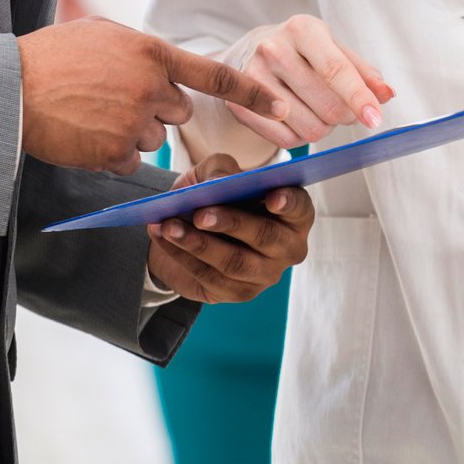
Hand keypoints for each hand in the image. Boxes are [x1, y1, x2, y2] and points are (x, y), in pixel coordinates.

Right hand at [18, 18, 285, 175]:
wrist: (11, 88)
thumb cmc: (52, 55)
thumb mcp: (103, 33)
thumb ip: (141, 49)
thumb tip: (163, 66)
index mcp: (152, 52)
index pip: (214, 76)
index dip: (252, 93)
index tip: (283, 107)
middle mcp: (150, 88)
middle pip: (179, 111)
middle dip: (156, 108)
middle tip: (115, 98)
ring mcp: (134, 122)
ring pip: (154, 137)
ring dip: (131, 131)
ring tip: (92, 113)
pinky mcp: (115, 153)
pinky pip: (131, 161)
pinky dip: (113, 153)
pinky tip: (86, 135)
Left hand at [147, 153, 313, 302]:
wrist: (191, 229)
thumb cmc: (216, 195)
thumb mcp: (215, 173)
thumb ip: (221, 170)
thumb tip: (220, 181)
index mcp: (294, 214)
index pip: (300, 208)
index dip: (289, 203)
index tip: (272, 197)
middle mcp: (288, 247)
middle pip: (266, 237)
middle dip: (231, 223)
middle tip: (200, 213)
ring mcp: (266, 274)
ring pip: (234, 261)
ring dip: (197, 243)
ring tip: (169, 224)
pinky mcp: (240, 293)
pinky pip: (209, 277)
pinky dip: (182, 255)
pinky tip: (163, 237)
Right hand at [223, 15, 394, 146]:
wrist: (250, 53)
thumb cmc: (301, 51)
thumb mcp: (333, 49)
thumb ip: (363, 72)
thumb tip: (386, 94)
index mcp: (302, 29)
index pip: (336, 70)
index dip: (359, 98)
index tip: (375, 119)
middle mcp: (274, 49)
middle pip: (328, 106)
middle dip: (345, 116)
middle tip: (343, 109)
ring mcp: (253, 77)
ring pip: (310, 128)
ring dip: (324, 128)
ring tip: (316, 109)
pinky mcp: (240, 105)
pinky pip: (286, 140)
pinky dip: (300, 137)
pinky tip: (296, 117)